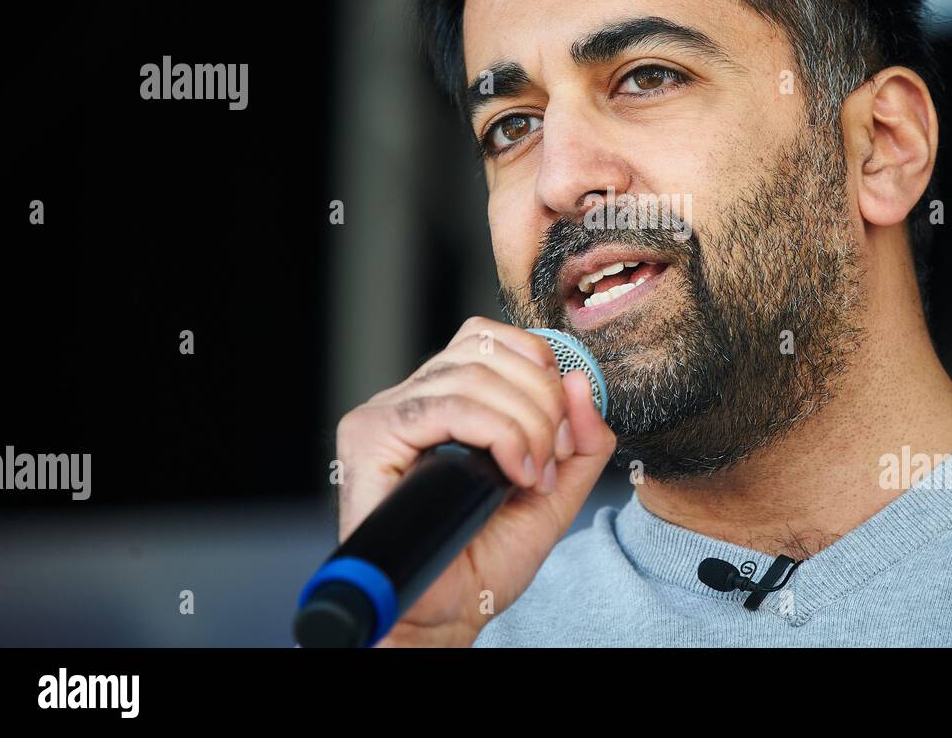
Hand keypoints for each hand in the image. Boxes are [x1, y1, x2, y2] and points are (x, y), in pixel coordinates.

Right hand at [335, 316, 615, 646]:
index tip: (565, 430)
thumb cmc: (485, 556)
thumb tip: (582, 382)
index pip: (493, 338)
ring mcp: (388, 413)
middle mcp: (413, 397)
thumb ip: (581, 441)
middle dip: (542, 401)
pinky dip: (496, 432)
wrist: (445, 613)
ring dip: (525, 423)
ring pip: (473, 374)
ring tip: (531, 476)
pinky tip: (512, 472)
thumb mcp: (555, 492)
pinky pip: (445, 406)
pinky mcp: (370, 435)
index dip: (540, 367)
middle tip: (553, 459)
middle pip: (489, 350)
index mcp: (448, 397)